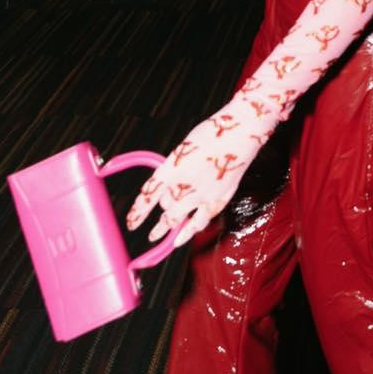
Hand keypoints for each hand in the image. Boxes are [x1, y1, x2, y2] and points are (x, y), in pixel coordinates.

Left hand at [125, 114, 260, 248]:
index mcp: (171, 167)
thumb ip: (173, 170)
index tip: (131, 222)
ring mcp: (201, 194)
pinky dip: (187, 232)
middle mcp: (183, 184)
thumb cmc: (212, 134)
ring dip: (165, 228)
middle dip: (158, 218)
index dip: (138, 212)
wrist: (241, 131)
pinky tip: (179, 241)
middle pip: (164, 207)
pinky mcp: (218, 199)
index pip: (148, 196)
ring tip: (155, 236)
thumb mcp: (183, 148)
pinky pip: (199, 222)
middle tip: (152, 230)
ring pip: (176, 218)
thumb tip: (168, 188)